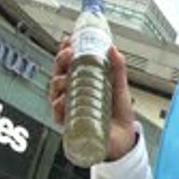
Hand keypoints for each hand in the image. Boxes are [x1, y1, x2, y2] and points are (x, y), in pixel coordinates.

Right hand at [47, 37, 136, 160]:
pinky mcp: (70, 123)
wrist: (123, 139)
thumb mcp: (119, 86)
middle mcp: (73, 94)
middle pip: (59, 74)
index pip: (69, 64)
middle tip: (67, 54)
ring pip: (55, 92)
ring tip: (66, 77)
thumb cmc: (118, 113)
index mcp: (83, 82)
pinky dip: (58, 106)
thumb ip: (117, 68)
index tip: (68, 40)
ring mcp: (70, 108)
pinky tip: (62, 100)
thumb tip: (113, 48)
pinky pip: (58, 114)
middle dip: (60, 62)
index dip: (65, 51)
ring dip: (57, 81)